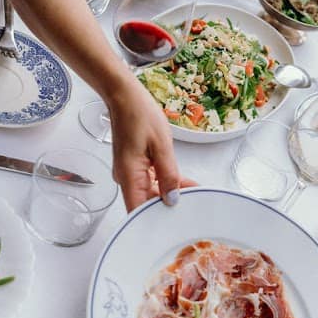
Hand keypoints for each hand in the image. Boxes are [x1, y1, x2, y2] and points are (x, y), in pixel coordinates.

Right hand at [107, 82, 196, 211]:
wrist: (124, 96)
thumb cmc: (139, 115)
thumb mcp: (162, 146)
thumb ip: (169, 175)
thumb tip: (172, 199)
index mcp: (129, 176)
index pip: (138, 212)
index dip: (156, 221)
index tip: (175, 221)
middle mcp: (125, 178)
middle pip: (145, 204)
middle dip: (169, 205)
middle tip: (193, 201)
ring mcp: (128, 173)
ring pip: (149, 193)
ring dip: (169, 192)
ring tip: (192, 189)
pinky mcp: (133, 166)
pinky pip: (148, 181)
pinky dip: (163, 182)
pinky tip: (180, 180)